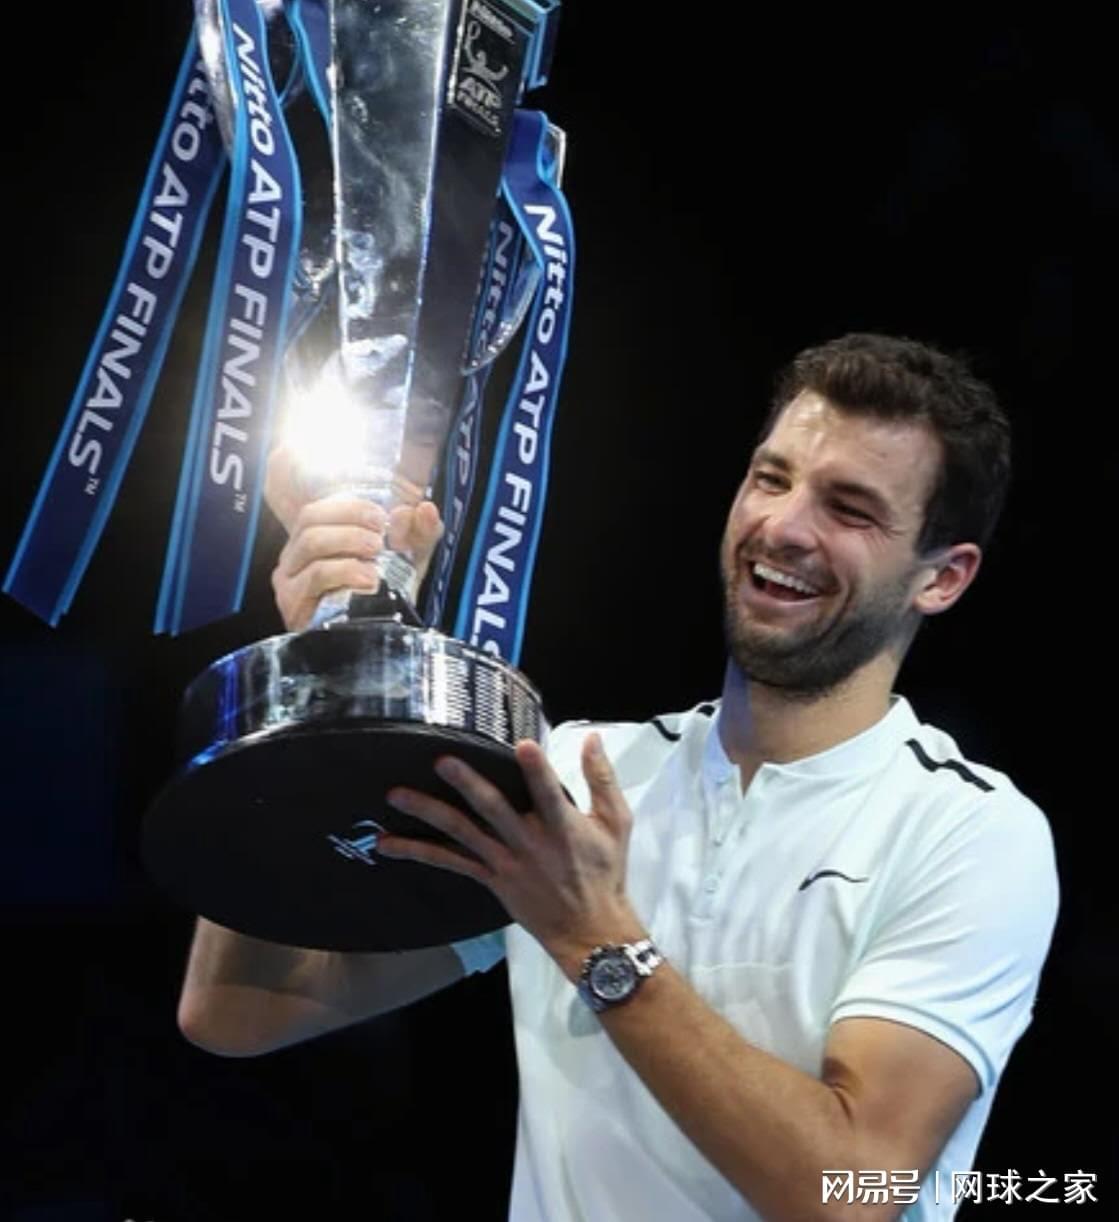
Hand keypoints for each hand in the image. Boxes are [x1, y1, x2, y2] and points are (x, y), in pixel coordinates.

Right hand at [267, 446, 443, 630]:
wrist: (378, 640)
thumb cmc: (386, 594)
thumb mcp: (407, 559)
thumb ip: (419, 533)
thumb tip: (424, 509)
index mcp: (315, 538)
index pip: (320, 507)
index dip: (349, 505)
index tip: (381, 515)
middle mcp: (296, 556)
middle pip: (310, 519)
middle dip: (349, 519)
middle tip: (380, 533)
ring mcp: (290, 580)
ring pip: (311, 544)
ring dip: (348, 541)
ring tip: (376, 554)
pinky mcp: (293, 603)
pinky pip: (315, 576)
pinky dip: (345, 571)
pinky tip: (369, 579)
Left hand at [379, 734, 644, 975]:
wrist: (590, 930)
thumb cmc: (604, 871)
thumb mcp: (616, 823)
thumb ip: (601, 779)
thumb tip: (591, 737)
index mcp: (563, 827)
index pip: (550, 795)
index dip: (537, 771)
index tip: (522, 745)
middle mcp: (529, 843)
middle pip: (494, 810)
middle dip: (468, 785)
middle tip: (441, 761)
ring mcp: (505, 862)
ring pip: (462, 834)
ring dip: (428, 813)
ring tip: (396, 794)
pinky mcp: (490, 878)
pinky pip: (449, 863)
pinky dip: (417, 852)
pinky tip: (388, 844)